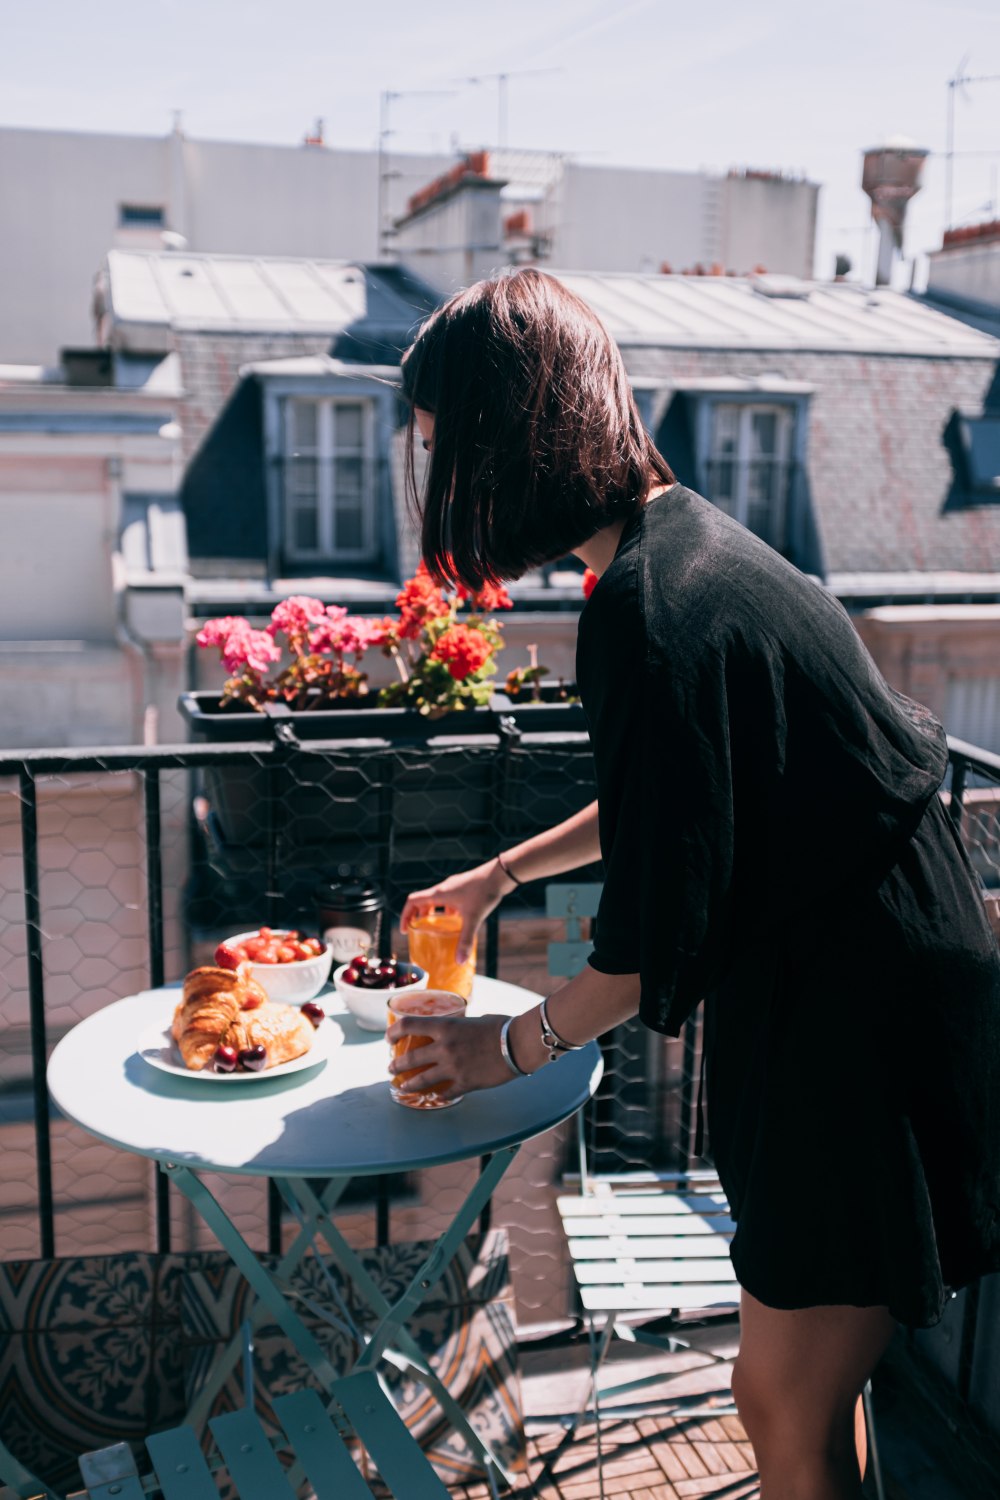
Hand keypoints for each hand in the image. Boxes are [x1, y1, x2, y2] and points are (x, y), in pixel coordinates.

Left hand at [386, 1012, 516, 1099]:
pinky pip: (446, 1093)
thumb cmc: (501, 1027)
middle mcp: (444, 1048)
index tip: (389, 1038)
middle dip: (396, 1065)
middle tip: (391, 1069)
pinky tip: (435, 1098)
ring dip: (409, 1084)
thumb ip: (460, 1029)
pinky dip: (439, 1096)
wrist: (519, 1044)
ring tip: (402, 1087)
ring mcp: (453, 1068)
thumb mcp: (474, 1021)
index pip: (409, 1025)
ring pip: (421, 1080)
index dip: (394, 1031)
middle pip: (410, 1059)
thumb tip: (456, 1033)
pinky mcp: (465, 1083)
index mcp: (445, 1027)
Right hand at [401, 860, 512, 964]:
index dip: (405, 915)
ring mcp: (454, 887)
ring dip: (434, 913)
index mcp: (439, 893)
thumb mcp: (473, 918)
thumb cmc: (484, 892)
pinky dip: (448, 910)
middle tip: (419, 929)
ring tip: (437, 927)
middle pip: (423, 901)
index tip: (405, 929)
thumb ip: (466, 940)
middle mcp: (444, 888)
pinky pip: (450, 899)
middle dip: (418, 916)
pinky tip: (458, 920)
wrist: (500, 875)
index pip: (413, 901)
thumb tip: (459, 961)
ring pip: (437, 900)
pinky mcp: (464, 887)